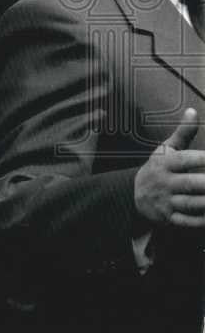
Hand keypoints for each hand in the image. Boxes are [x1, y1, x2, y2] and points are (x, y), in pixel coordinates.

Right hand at [134, 108, 204, 227]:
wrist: (134, 194)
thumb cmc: (158, 168)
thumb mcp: (165, 149)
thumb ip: (183, 133)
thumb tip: (193, 111)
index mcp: (165, 163)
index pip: (185, 159)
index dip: (203, 159)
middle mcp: (164, 182)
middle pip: (189, 183)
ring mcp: (165, 201)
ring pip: (190, 203)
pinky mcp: (169, 217)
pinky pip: (186, 220)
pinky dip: (201, 221)